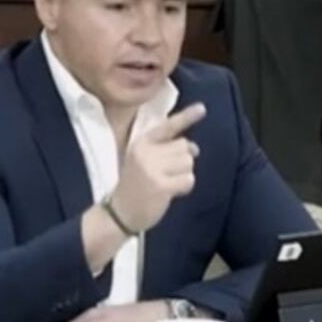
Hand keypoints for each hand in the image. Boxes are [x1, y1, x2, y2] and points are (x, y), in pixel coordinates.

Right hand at [109, 103, 205, 233]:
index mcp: (141, 143)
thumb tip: (194, 148)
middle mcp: (146, 152)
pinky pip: (188, 179)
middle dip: (182, 161)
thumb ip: (167, 150)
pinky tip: (171, 192)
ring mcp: (152, 169)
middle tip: (167, 174)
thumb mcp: (144, 161)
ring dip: (183, 174)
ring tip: (167, 183)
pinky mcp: (161, 186)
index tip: (202, 108)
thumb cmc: (135, 186)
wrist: (119, 213)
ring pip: (188, 162)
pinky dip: (185, 187)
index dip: (186, 117)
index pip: (167, 127)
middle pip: (184, 146)